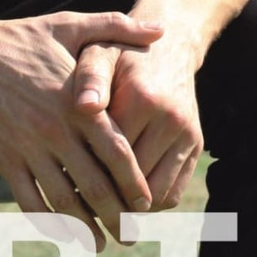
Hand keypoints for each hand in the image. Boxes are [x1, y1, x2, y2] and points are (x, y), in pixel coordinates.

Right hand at [0, 9, 162, 249]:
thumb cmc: (17, 37)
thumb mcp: (67, 24)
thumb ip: (114, 27)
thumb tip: (160, 29)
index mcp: (77, 102)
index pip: (117, 152)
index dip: (135, 182)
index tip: (147, 202)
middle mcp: (55, 130)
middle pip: (95, 186)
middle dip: (119, 216)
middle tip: (132, 235)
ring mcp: (27, 148)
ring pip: (64, 201)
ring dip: (86, 229)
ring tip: (101, 245)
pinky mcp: (3, 159)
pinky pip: (29, 201)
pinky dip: (47, 223)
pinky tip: (60, 233)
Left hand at [73, 31, 203, 236]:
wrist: (169, 45)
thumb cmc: (120, 52)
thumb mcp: (100, 53)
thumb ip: (90, 78)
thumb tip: (83, 106)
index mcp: (142, 98)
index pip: (109, 154)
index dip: (83, 172)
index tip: (59, 184)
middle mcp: (170, 119)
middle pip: (133, 180)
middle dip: (104, 198)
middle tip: (74, 209)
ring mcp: (188, 135)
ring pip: (155, 195)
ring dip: (128, 209)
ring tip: (96, 211)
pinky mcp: (196, 146)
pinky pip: (173, 192)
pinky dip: (148, 205)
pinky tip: (122, 200)